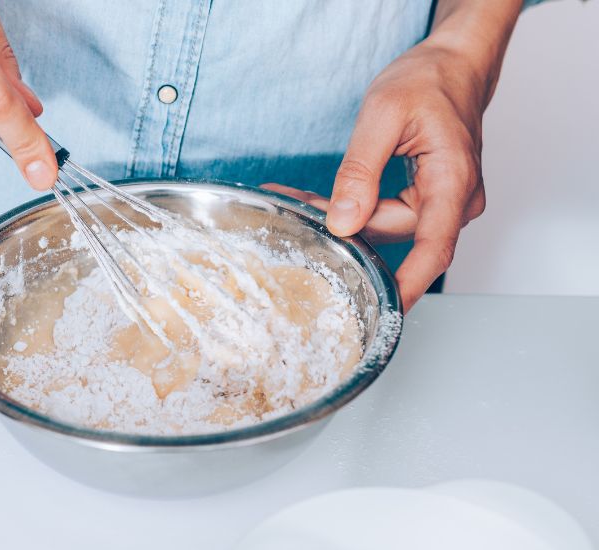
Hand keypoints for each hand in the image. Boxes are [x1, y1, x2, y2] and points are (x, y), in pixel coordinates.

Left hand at [265, 0, 522, 309]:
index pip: (433, 249)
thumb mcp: (383, 115)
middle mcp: (454, 200)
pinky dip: (356, 208)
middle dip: (343, 231)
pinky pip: (387, 214)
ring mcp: (442, 202)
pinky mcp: (428, 199)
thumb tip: (343, 221)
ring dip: (344, 218)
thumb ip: (360, 171)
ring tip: (298, 197)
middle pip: (394, 236)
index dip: (407, 286)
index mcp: (452, 181)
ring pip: (385, 227)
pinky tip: (323, 199)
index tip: (382, 315)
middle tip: (293, 210)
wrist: (453, 66)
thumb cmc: (428, 81)